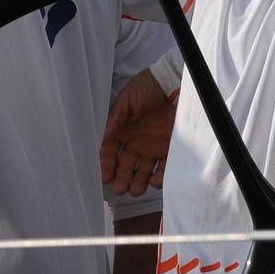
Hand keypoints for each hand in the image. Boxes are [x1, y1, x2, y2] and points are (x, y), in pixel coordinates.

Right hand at [101, 68, 174, 195]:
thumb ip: (114, 121)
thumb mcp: (126, 101)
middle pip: (125, 165)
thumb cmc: (148, 87)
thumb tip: (100, 140)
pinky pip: (163, 168)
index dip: (106, 164)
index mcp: (123, 130)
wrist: (174, 83)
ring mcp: (153, 146)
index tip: (104, 177)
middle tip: (119, 189)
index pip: (110, 152)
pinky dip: (158, 177)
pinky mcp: (169, 149)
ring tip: (134, 190)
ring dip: (137, 182)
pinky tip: (153, 181)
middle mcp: (136, 141)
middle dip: (121, 178)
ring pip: (142, 170)